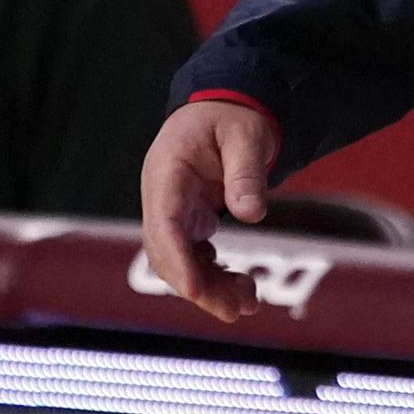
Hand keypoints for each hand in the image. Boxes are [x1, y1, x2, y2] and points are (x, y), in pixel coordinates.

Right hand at [139, 98, 276, 323]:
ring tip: (247, 303)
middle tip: (236, 309)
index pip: (163, 224)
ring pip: (181, 261)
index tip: (194, 289)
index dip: (176, 260)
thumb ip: (245, 172)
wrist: (224, 103)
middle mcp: (162, 196)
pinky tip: (240, 286)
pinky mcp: (188, 219)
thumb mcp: (244, 133)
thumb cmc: (231, 114)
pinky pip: (193, 256)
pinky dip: (214, 274)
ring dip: (209, 286)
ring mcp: (172, 210)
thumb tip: (251, 213)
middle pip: (168, 253)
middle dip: (198, 286)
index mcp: (166, 172)